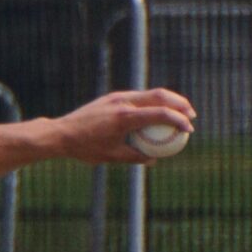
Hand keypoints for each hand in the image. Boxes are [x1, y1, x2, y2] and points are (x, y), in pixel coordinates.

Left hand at [50, 89, 195, 165]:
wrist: (60, 133)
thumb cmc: (85, 148)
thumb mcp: (112, 157)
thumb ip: (135, 157)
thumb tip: (155, 159)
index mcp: (125, 118)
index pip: (160, 114)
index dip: (178, 120)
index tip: (189, 129)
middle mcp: (123, 102)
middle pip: (160, 95)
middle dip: (180, 103)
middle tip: (191, 116)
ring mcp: (118, 97)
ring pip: (150, 93)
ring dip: (168, 100)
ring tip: (179, 112)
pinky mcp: (113, 96)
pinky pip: (139, 96)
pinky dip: (152, 102)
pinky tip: (157, 112)